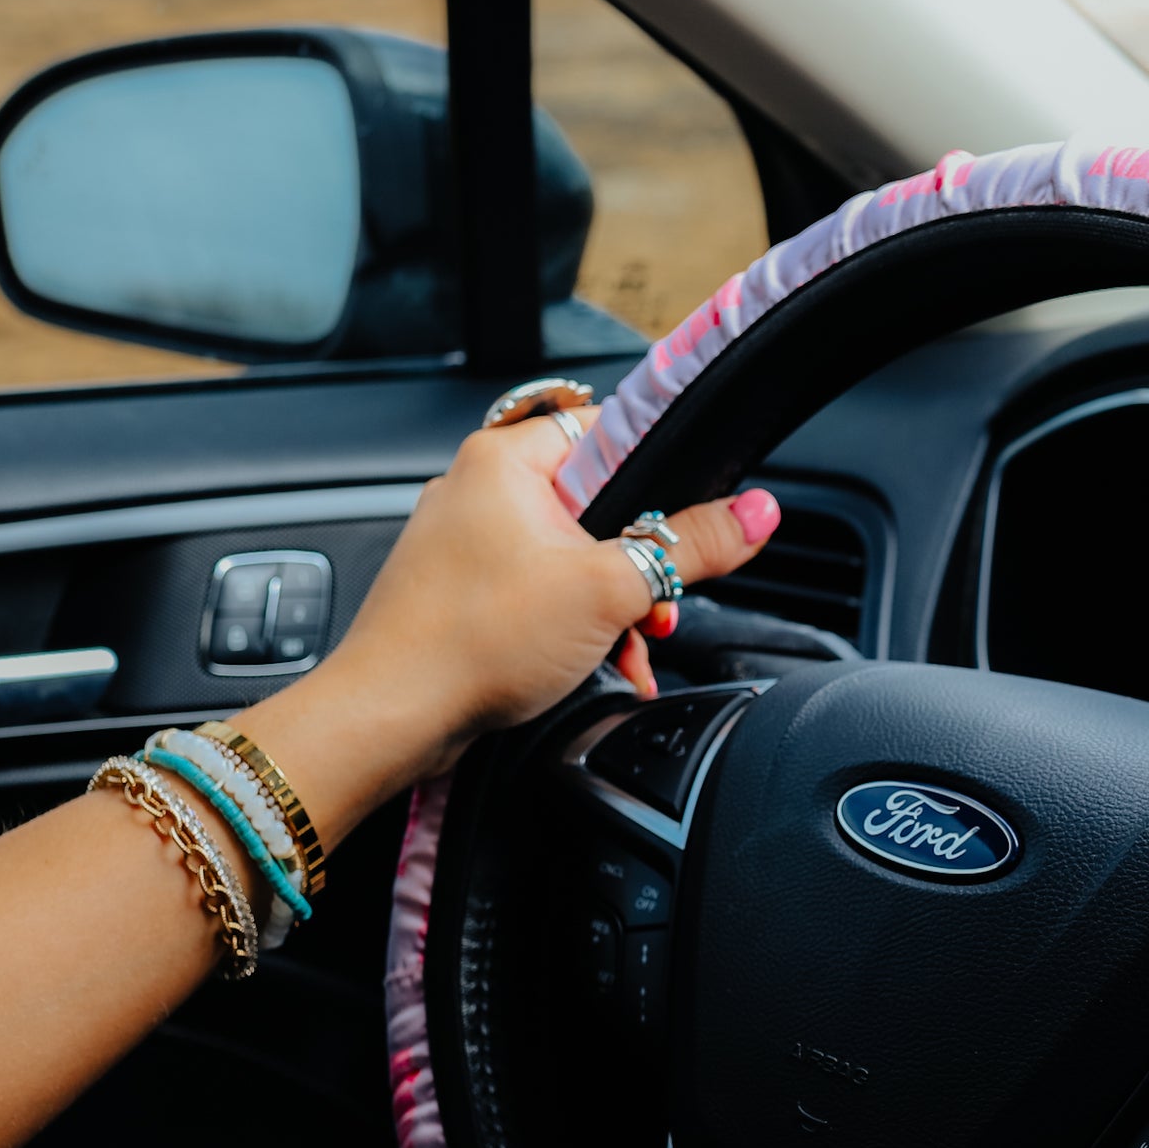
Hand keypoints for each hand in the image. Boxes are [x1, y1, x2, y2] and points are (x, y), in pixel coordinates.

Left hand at [235, 409, 780, 847]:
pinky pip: (542, 593)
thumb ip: (692, 548)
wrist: (392, 717)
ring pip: (574, 557)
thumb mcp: (610, 589)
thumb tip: (756, 512)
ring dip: (615, 604)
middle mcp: (481, 489)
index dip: (661, 474)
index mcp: (507, 459)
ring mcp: (468, 543)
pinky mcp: (464, 593)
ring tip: (626, 646)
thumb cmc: (469, 644)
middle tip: (656, 604)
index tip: (692, 514)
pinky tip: (597, 663)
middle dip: (641, 564)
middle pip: (601, 504)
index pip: (610, 430)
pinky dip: (576, 625)